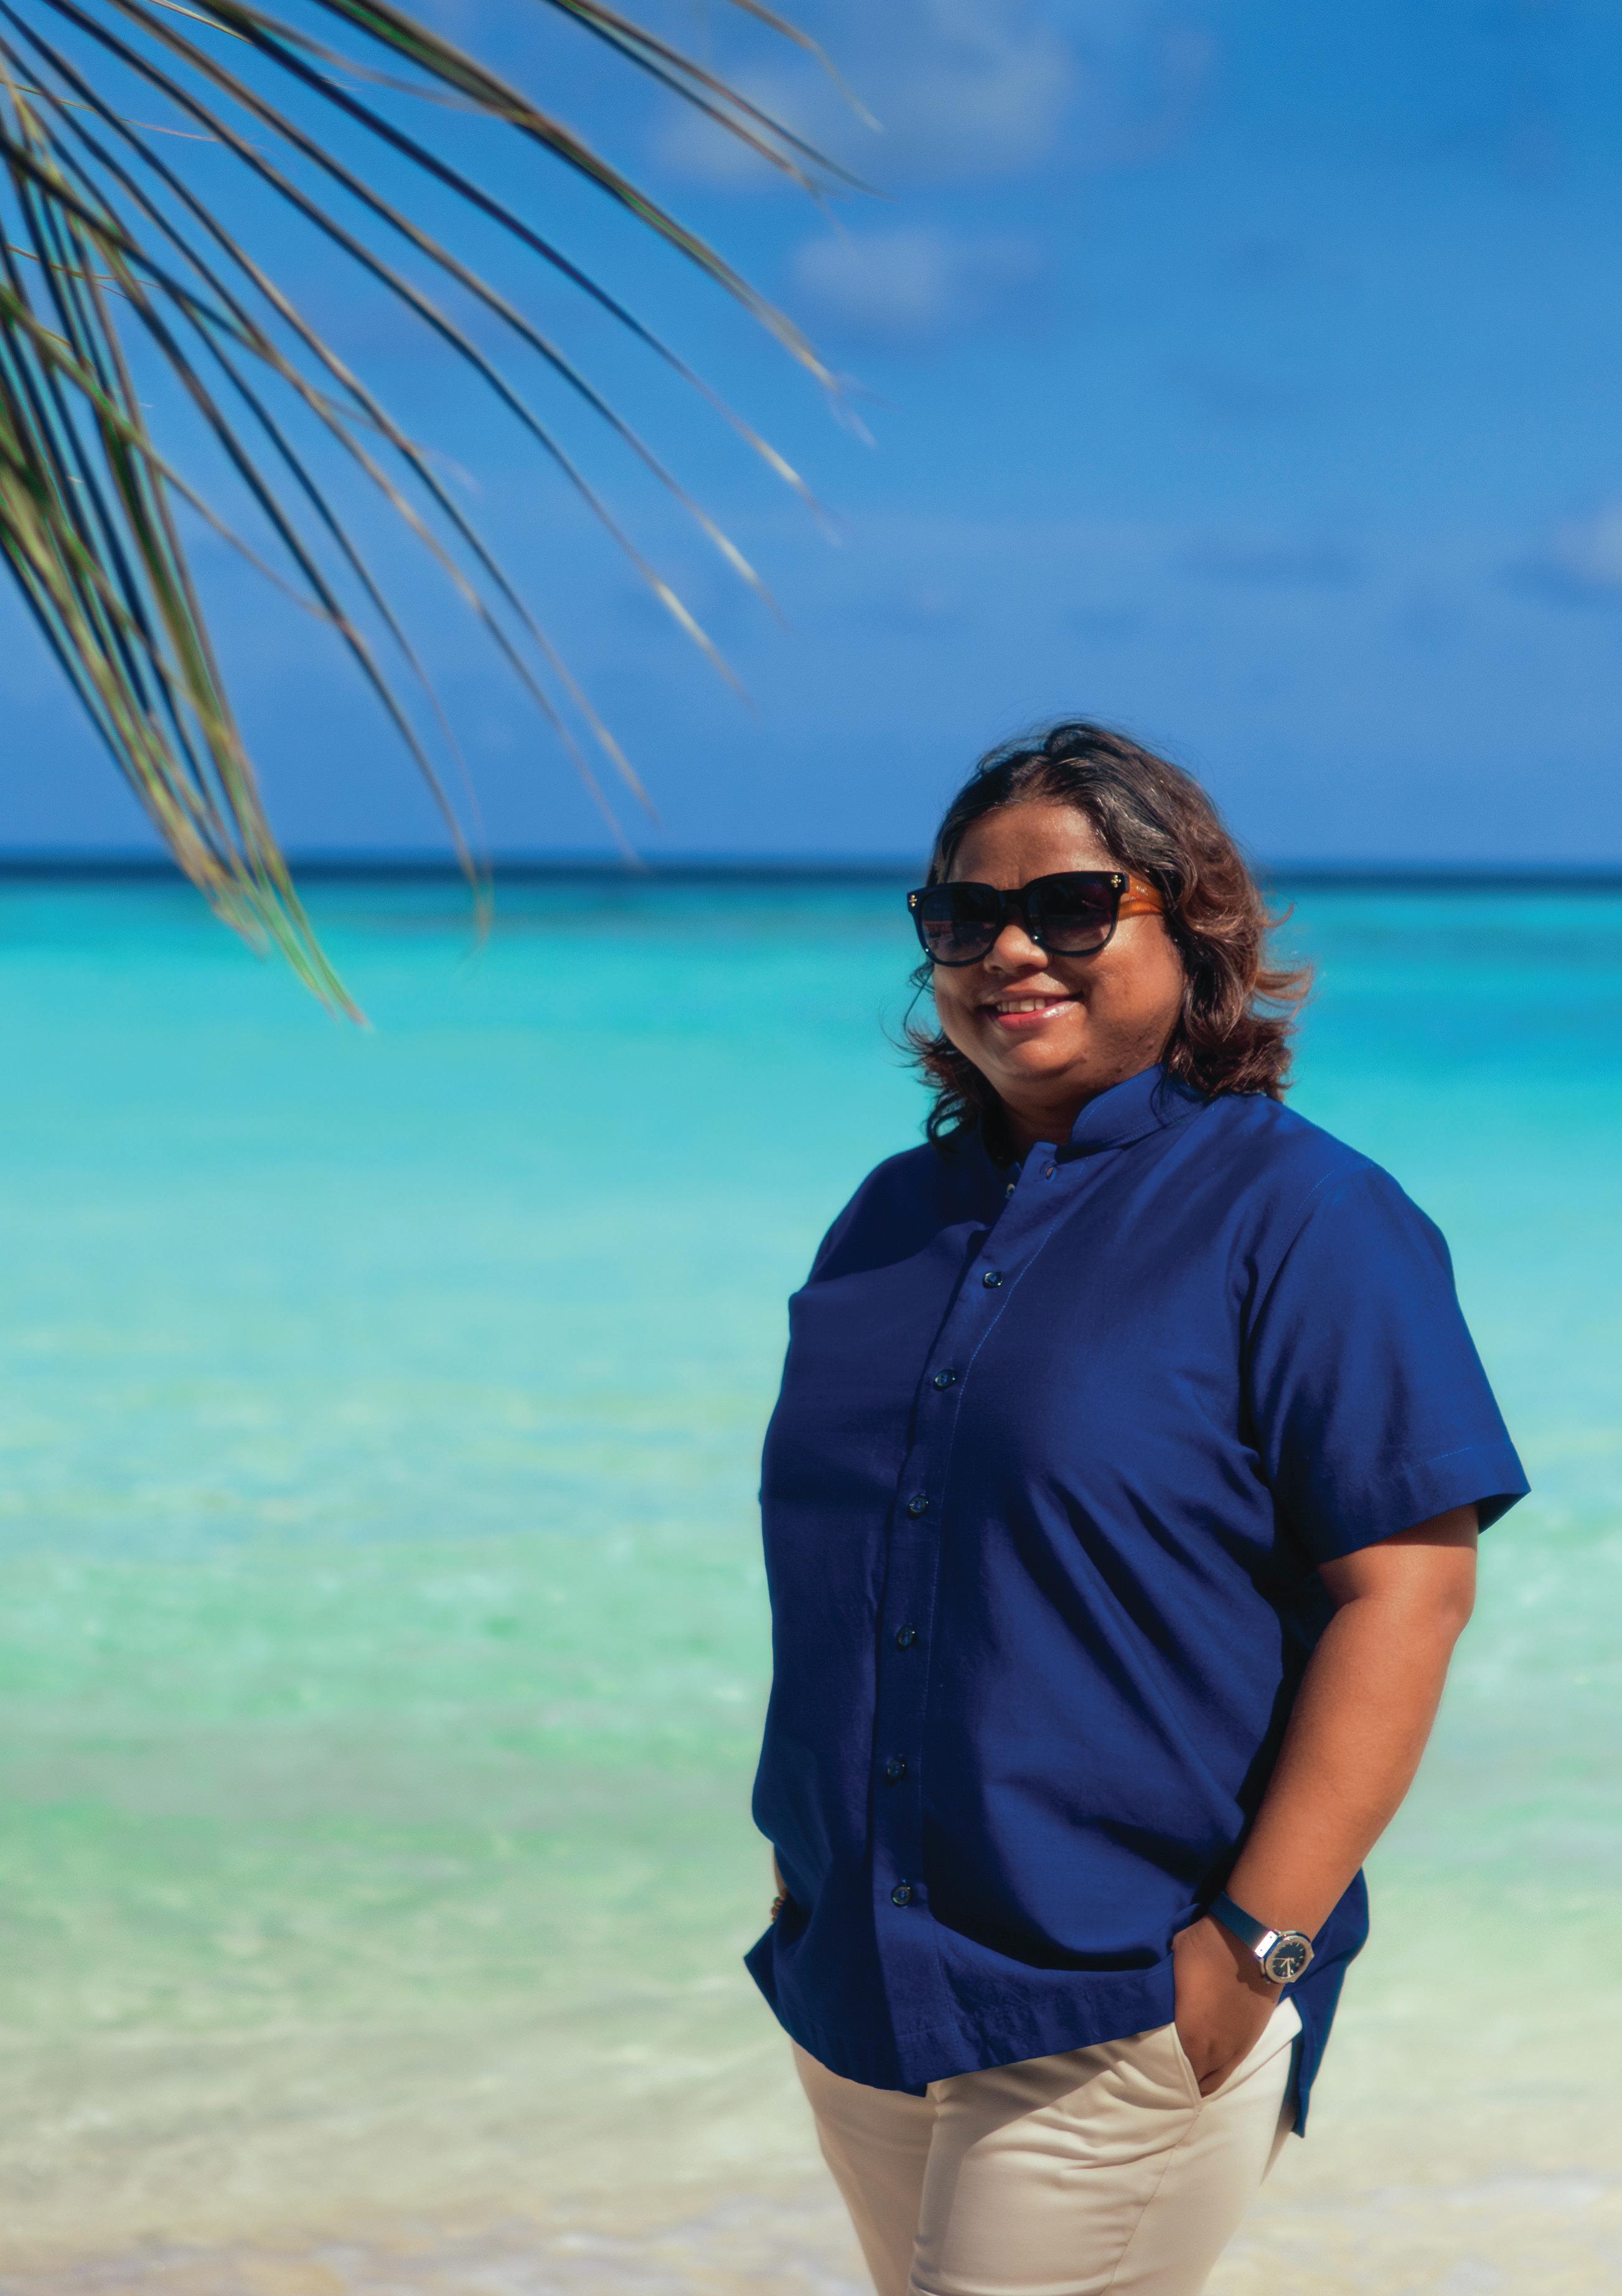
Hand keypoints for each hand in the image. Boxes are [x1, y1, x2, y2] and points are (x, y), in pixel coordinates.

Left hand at [1170, 1915, 1278, 2096]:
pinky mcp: (1255, 2036)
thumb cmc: (1207, 1950)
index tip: (1158, 2067)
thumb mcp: (1174, 1966)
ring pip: (1220, 2076)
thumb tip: (1162, 1988)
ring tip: (1196, 2067)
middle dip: (1188, 2078)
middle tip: (1176, 2071)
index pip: (1179, 2073)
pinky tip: (1216, 2053)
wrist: (1253, 1943)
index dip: (1169, 2073)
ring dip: (1207, 2074)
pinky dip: (1223, 2063)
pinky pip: (1235, 2062)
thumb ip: (1169, 1990)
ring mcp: (1239, 2046)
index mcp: (1191, 2037)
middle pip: (1200, 2081)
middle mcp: (1216, 2050)